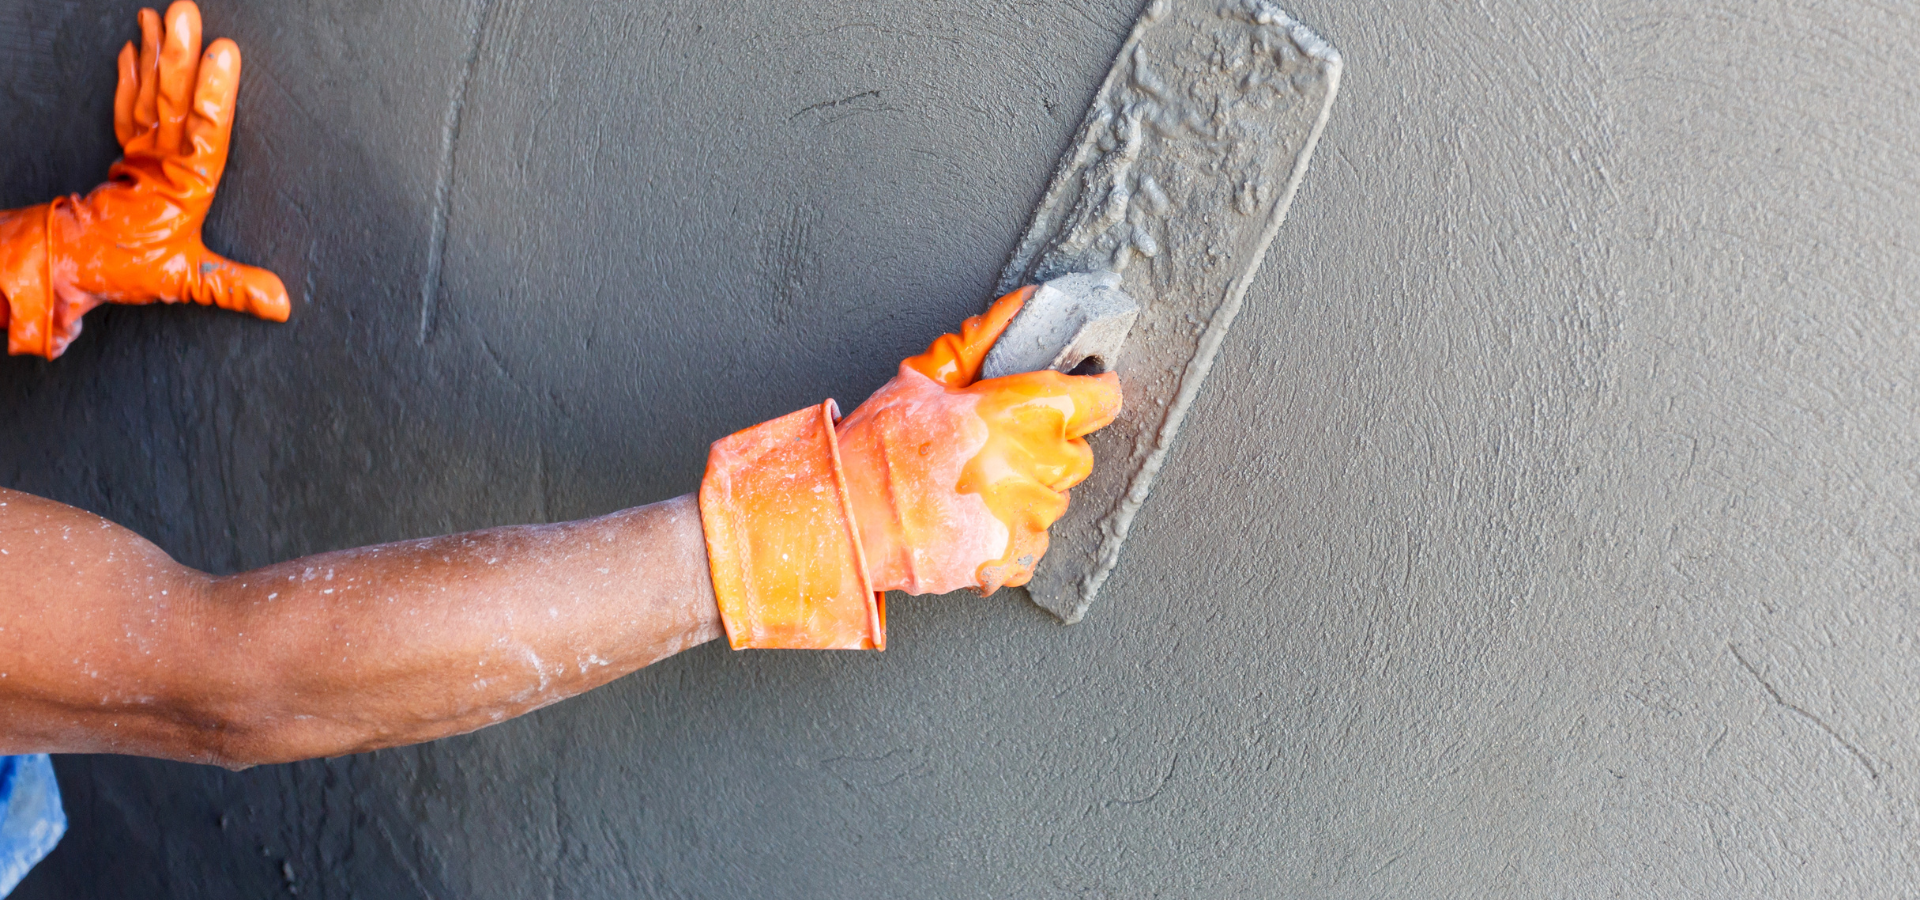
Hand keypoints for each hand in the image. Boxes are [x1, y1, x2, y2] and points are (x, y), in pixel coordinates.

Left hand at [0, 1, 286, 358]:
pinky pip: (128, 105)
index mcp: (183, 187)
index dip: (214, 94)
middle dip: (180, 55)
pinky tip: (135, 46)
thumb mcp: (184, 283)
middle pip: (171, 101)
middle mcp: (161, 161)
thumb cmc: (128, 269)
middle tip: (186, 13)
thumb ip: (232, 288)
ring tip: (162, 15)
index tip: (223, 54)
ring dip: (156, 53)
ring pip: (149, 94)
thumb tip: (282, 303)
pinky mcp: (128, 150)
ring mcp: (141, 152)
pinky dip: (130, 75)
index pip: (204, 133)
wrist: (70, 264)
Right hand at [837, 287, 1122, 595]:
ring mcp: (1025, 516)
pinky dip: (1010, 533)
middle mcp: (1033, 465)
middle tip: (1000, 446)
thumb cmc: (879, 446)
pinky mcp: (1013, 557)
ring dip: (1028, 492)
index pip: (1101, 399)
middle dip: (1049, 447)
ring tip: (975, 486)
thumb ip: (982, 342)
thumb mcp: (926, 377)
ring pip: (1055, 500)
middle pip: (1078, 454)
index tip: (1083, 393)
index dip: (1093, 392)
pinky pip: (1033, 542)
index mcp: (1020, 411)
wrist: (846, 517)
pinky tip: (971, 518)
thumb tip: (1023, 306)